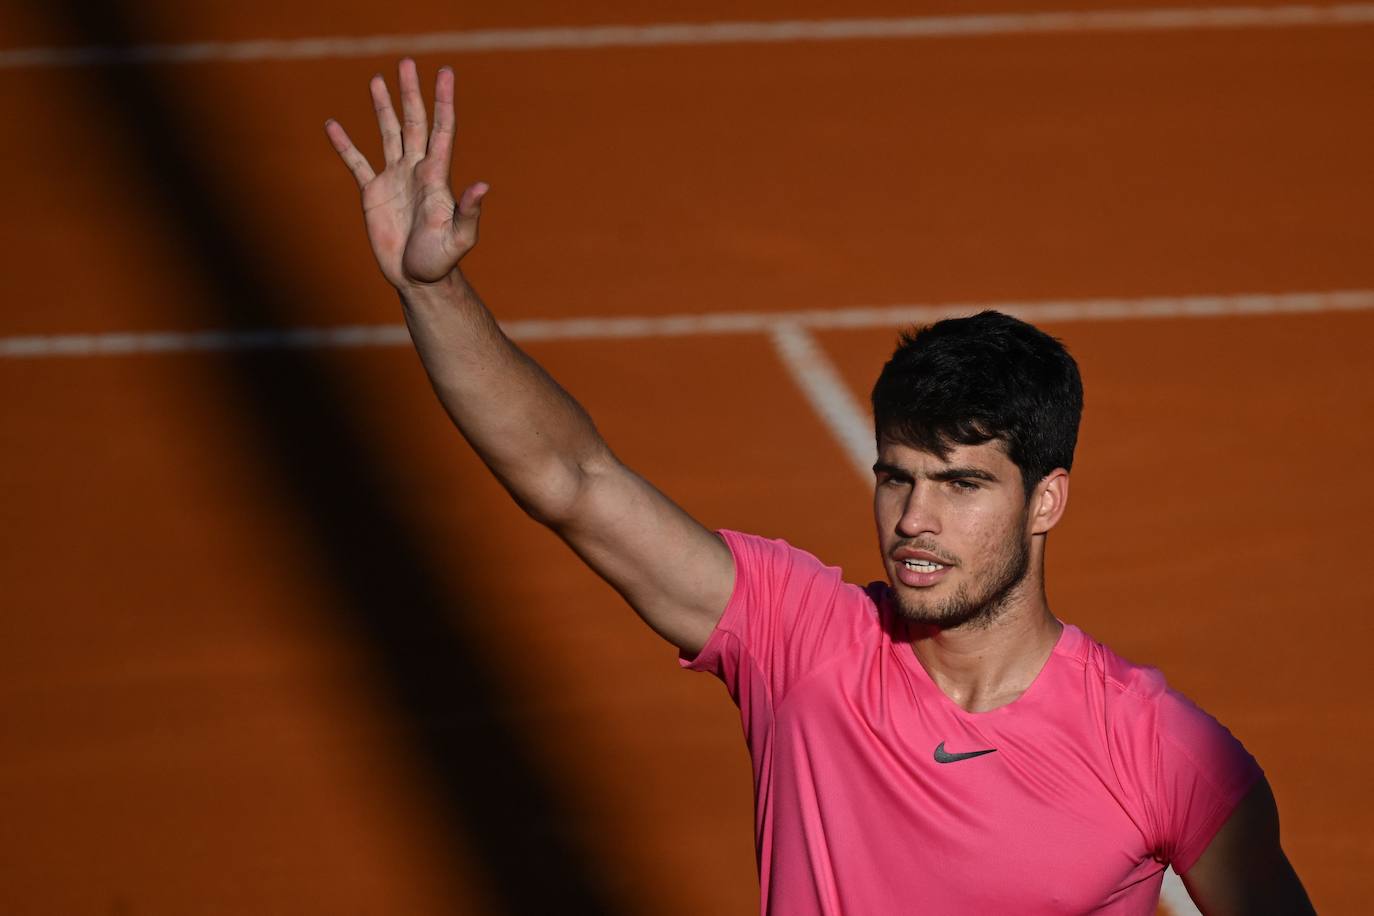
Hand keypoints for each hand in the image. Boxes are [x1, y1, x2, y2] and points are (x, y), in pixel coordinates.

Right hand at [325, 59, 487, 289]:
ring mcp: (394, 179)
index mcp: (437, 176)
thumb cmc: (441, 260)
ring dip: (383, 108)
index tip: (445, 73)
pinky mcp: (373, 193)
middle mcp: (416, 170)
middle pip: (414, 122)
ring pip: (388, 134)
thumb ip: (469, 211)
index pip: (442, 129)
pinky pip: (357, 162)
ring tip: (377, 80)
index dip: (444, 101)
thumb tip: (483, 185)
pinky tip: (332, 125)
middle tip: (407, 63)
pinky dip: (344, 145)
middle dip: (411, 93)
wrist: (418, 278)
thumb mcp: (459, 238)